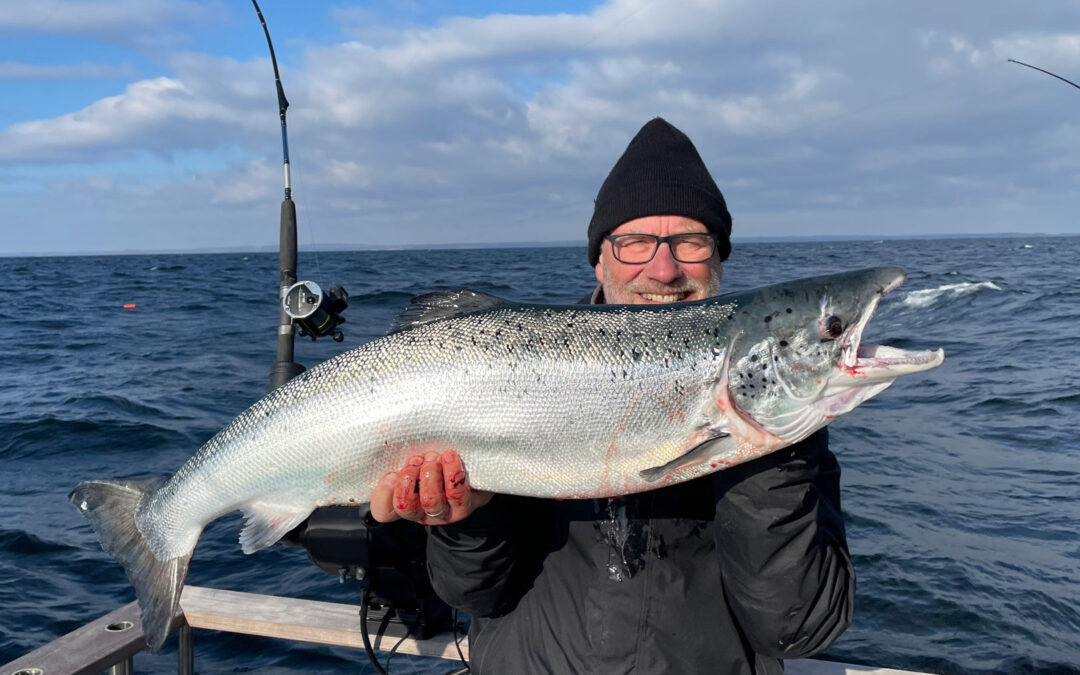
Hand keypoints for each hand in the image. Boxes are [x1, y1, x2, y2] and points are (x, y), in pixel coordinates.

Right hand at [369, 449, 492, 524]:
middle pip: (405, 507)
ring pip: (430, 501)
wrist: (474, 470)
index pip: (383, 511)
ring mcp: (443, 513)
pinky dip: (451, 472)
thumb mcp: (416, 458)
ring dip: (430, 475)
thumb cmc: (438, 460)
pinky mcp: (464, 506)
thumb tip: (393, 438)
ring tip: (434, 457)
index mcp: (403, 502)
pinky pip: (456, 493)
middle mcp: (421, 512)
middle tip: (416, 460)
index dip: (383, 494)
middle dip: (408, 480)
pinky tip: (450, 456)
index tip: (391, 473)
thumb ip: (402, 456)